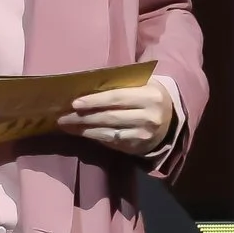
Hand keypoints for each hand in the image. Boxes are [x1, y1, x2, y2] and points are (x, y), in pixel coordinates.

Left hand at [58, 82, 174, 157]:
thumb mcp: (141, 84)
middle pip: (110, 117)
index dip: (94, 101)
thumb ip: (120, 84)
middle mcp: (149, 117)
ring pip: (109, 133)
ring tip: (67, 126)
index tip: (74, 103)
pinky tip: (82, 133)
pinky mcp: (138, 148)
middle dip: (83, 117)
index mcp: (149, 95)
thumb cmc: (148, 96)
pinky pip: (112, 143)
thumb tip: (86, 86)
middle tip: (63, 117)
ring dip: (85, 130)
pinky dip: (95, 137)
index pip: (117, 98)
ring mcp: (144, 135)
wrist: (171, 119)